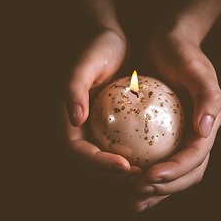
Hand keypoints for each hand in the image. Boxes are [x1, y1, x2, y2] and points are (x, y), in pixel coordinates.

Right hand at [59, 28, 142, 180]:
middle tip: (140, 177)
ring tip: (148, 173)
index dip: (98, 163)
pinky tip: (154, 159)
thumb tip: (74, 118)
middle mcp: (78, 128)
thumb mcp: (86, 62)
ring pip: (106, 160)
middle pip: (90, 164)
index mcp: (66, 118)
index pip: (77, 151)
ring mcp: (94, 130)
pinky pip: (120, 148)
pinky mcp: (109, 128)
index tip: (125, 166)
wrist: (113, 43)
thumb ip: (74, 87)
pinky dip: (133, 158)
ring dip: (124, 173)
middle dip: (112, 175)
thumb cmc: (98, 48)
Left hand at [129, 18, 220, 211]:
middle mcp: (198, 134)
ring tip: (133, 200)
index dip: (177, 171)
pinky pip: (157, 160)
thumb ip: (207, 96)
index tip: (150, 177)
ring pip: (174, 173)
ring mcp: (182, 136)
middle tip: (138, 193)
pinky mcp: (165, 134)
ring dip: (156, 191)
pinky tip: (128, 181)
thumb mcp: (195, 68)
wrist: (167, 43)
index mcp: (210, 122)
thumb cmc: (182, 52)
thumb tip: (206, 130)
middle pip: (188, 173)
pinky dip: (146, 175)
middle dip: (166, 188)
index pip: (197, 156)